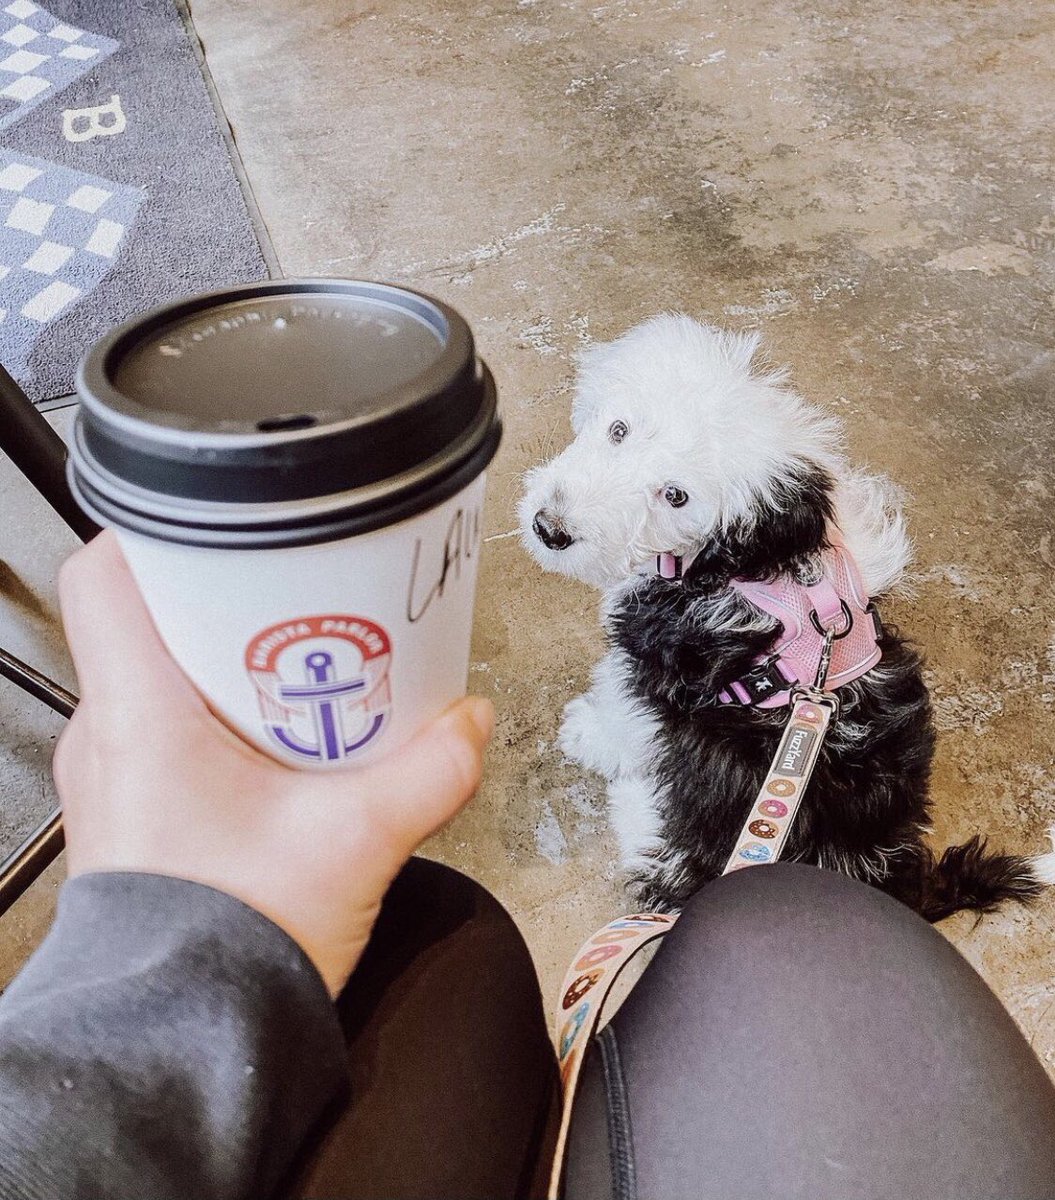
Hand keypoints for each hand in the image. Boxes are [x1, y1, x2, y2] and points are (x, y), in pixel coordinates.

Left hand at [54, 531, 493, 995]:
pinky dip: (224, 717)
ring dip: (231, 663)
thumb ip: (428, 771)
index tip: (229, 525)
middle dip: (228, 599)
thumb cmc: (228, 949)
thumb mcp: (355, 842)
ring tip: (308, 669)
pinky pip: (170, 731)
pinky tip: (287, 742)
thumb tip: (467, 724)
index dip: (164, 533)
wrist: (186, 1042)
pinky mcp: (138, 812)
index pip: (109, 576)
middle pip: (150, 618)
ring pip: (162, 676)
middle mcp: (110, 738)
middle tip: (300, 603)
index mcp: (139, 719)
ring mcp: (117, 776)